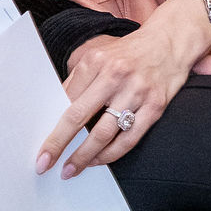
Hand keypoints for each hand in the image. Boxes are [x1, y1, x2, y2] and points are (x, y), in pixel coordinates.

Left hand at [37, 0, 210, 178]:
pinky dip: (111, 154)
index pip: (66, 98)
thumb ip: (80, 81)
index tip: (41, 144)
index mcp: (96, 61)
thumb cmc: (129, 53)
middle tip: (44, 163)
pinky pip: (129, 138)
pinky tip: (98, 160)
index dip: (51, 124)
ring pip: (104, 133)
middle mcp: (115, 75)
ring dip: (84, 156)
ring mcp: (136, 91)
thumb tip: (57, 112)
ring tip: (71, 169)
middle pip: (79, 116)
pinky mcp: (155, 106)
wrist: (169, 42)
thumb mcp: (99, 56)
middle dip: (58, 143)